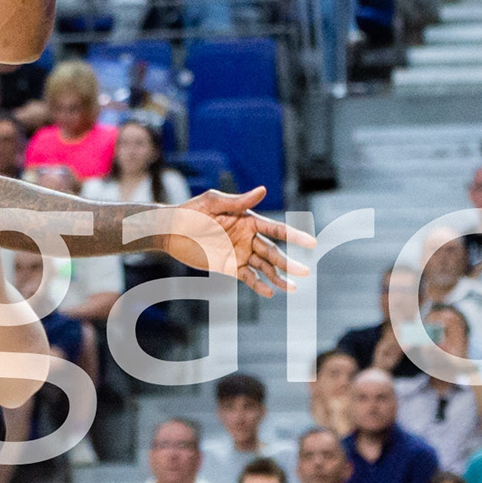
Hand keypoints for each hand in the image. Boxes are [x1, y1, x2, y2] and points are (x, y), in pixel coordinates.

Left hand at [157, 186, 310, 294]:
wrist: (170, 230)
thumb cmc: (190, 211)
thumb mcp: (213, 203)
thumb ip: (238, 201)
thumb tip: (263, 190)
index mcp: (248, 220)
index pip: (276, 229)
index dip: (294, 236)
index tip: (311, 243)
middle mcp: (248, 237)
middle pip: (273, 251)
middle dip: (289, 262)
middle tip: (305, 272)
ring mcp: (239, 253)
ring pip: (264, 267)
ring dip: (278, 277)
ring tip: (292, 288)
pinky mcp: (228, 267)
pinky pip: (248, 277)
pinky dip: (259, 284)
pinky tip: (270, 292)